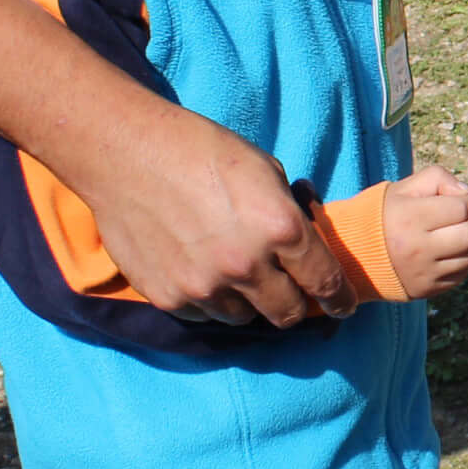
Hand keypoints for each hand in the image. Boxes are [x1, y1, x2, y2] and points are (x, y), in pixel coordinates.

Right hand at [69, 101, 361, 326]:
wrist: (126, 153)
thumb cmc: (201, 150)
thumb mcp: (265, 170)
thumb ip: (289, 215)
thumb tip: (304, 247)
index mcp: (281, 228)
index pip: (325, 282)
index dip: (338, 300)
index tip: (341, 307)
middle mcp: (247, 265)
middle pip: (287, 313)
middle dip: (293, 305)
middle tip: (288, 292)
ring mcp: (205, 286)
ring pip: (244, 318)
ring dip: (247, 302)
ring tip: (233, 272)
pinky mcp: (169, 297)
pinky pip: (203, 314)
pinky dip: (208, 301)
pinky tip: (198, 270)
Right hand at [383, 165, 467, 299]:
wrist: (351, 255)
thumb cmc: (381, 215)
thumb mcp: (402, 188)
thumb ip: (436, 178)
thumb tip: (464, 191)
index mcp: (410, 218)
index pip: (462, 207)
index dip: (465, 199)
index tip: (454, 199)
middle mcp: (418, 248)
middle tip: (455, 218)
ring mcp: (423, 273)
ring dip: (467, 243)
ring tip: (449, 235)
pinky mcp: (426, 290)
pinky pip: (461, 275)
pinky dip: (460, 262)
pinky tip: (445, 253)